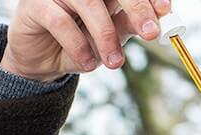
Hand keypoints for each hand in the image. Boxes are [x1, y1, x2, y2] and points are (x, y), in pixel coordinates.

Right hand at [0, 0, 172, 80]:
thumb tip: (155, 25)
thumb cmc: (79, 44)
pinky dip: (77, 45)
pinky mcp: (35, 5)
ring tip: (114, 63)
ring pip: (89, 3)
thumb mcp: (109, 38)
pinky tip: (86, 64)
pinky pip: (60, 21)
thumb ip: (128, 27)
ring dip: (106, 36)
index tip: (165, 12)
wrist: (41, 62)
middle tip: (151, 33)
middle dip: (136, 7)